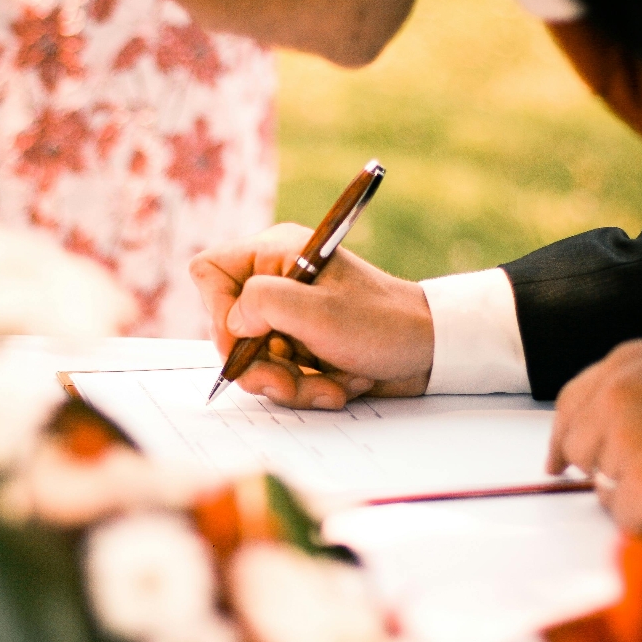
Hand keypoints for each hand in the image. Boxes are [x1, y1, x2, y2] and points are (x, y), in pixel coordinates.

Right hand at [189, 223, 433, 409]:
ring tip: (326, 388)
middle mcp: (277, 282)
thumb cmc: (382, 322)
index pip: (209, 272)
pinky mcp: (301, 346)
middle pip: (228, 328)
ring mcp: (288, 317)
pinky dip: (305, 388)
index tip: (246, 341)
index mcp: (275, 253)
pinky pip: (279, 374)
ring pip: (253, 360)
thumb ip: (261, 304)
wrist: (432, 351)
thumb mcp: (317, 312)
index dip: (219, 312)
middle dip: (258, 365)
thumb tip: (231, 322)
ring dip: (287, 383)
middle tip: (287, 382)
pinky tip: (337, 387)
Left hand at [547, 339, 641, 531]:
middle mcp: (613, 396)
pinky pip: (624, 515)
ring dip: (635, 495)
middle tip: (638, 480)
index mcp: (625, 364)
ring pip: (603, 486)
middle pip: (579, 448)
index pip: (570, 402)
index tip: (556, 460)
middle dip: (602, 469)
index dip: (562, 436)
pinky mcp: (635, 482)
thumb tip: (620, 430)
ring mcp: (620, 439)